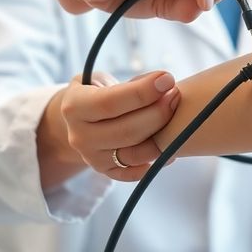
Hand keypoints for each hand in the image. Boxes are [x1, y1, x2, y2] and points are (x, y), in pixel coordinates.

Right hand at [42, 70, 180, 182]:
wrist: (80, 120)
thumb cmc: (97, 92)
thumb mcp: (102, 80)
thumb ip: (129, 84)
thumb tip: (162, 84)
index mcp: (74, 107)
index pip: (109, 102)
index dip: (142, 92)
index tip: (167, 79)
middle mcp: (80, 137)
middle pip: (127, 131)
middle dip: (158, 112)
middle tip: (175, 94)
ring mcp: (92, 158)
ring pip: (135, 154)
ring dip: (163, 137)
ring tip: (177, 117)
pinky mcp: (106, 172)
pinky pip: (136, 173)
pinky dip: (157, 162)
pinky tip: (172, 146)